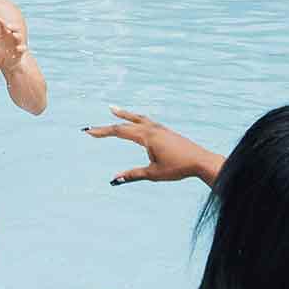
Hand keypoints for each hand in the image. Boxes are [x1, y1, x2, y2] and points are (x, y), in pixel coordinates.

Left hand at [0, 9, 26, 71]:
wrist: (9, 62)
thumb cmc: (0, 51)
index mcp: (5, 33)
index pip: (3, 25)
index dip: (1, 22)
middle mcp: (12, 37)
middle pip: (14, 28)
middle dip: (12, 26)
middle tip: (8, 25)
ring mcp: (17, 44)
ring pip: (19, 37)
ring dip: (17, 36)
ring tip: (13, 34)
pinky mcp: (20, 52)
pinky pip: (22, 49)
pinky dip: (21, 48)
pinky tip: (18, 49)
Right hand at [84, 109, 220, 187]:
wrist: (201, 161)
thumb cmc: (178, 168)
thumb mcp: (153, 173)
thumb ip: (133, 174)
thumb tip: (115, 179)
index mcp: (147, 136)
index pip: (119, 131)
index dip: (102, 131)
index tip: (88, 132)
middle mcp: (152, 129)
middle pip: (125, 125)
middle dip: (107, 127)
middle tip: (91, 128)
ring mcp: (159, 128)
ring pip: (137, 118)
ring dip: (123, 115)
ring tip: (112, 109)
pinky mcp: (165, 131)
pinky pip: (146, 121)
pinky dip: (136, 119)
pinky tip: (136, 121)